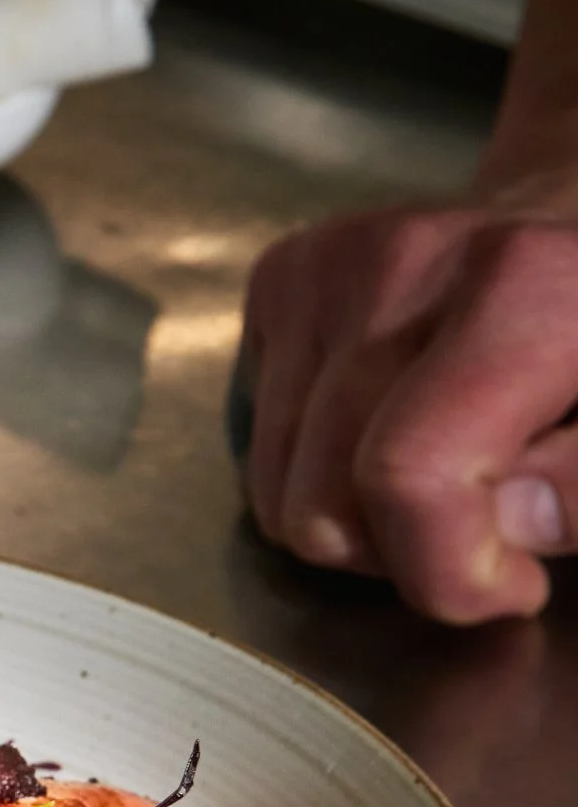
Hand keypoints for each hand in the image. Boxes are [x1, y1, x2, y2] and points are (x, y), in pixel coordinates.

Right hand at [241, 203, 577, 621]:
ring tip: (440, 479)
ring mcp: (327, 267)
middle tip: (483, 530)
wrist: (574, 224)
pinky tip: (390, 427)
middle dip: (401, 557)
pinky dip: (321, 471)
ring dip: (356, 523)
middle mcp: (408, 261)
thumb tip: (512, 526)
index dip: (450, 572)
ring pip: (276, 495)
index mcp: (529, 286)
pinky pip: (261, 446)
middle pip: (325, 509)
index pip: (411, 476)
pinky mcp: (280, 278)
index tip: (514, 582)